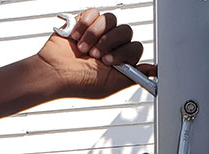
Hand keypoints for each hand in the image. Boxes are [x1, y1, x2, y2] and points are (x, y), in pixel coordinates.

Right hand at [34, 9, 153, 99]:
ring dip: (96, 35)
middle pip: (126, 31)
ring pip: (111, 20)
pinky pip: (94, 13)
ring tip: (83, 48)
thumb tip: (154, 71)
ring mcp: (98, 33)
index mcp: (120, 61)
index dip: (124, 52)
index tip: (108, 61)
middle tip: (94, 55)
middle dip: (109, 43)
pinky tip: (75, 38)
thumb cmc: (78, 83)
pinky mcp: (85, 23)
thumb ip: (133, 76)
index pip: (135, 48)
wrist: (54, 73)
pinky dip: (84, 25)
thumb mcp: (109, 85)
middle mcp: (111, 45)